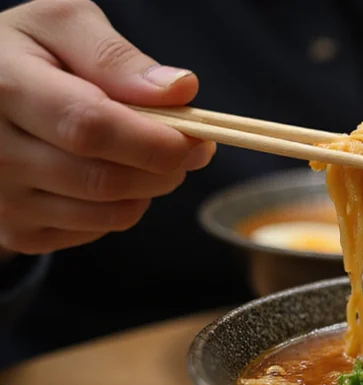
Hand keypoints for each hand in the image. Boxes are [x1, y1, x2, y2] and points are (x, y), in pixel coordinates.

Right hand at [0, 0, 213, 253]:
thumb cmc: (27, 54)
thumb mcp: (62, 27)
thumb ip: (116, 56)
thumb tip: (179, 91)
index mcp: (3, 87)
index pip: (89, 127)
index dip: (154, 140)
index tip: (197, 137)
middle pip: (105, 179)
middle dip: (164, 167)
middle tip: (188, 146)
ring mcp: (2, 200)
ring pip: (110, 213)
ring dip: (148, 187)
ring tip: (144, 153)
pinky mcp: (17, 231)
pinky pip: (97, 231)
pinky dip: (120, 206)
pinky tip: (106, 172)